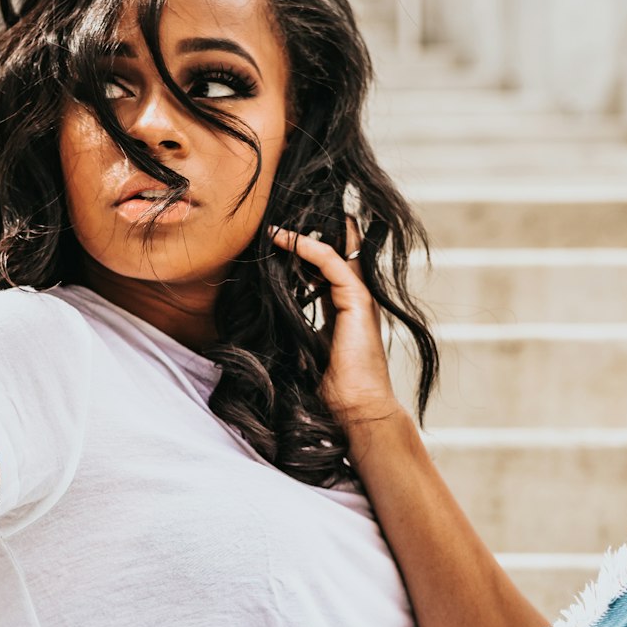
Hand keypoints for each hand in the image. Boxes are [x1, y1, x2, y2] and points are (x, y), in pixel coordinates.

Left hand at [270, 217, 400, 432]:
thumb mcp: (306, 349)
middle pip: (339, 252)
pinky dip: (308, 249)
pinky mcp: (358, 303)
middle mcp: (356, 300)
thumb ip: (295, 328)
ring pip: (336, 252)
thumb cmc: (332, 389)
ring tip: (276, 225)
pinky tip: (286, 240)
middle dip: (313, 233)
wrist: (356, 409)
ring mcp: (361, 299)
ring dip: (305, 236)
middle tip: (282, 218)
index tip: (281, 238)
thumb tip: (265, 321)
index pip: (329, 270)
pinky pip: (332, 264)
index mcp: (346, 310)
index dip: (308, 251)